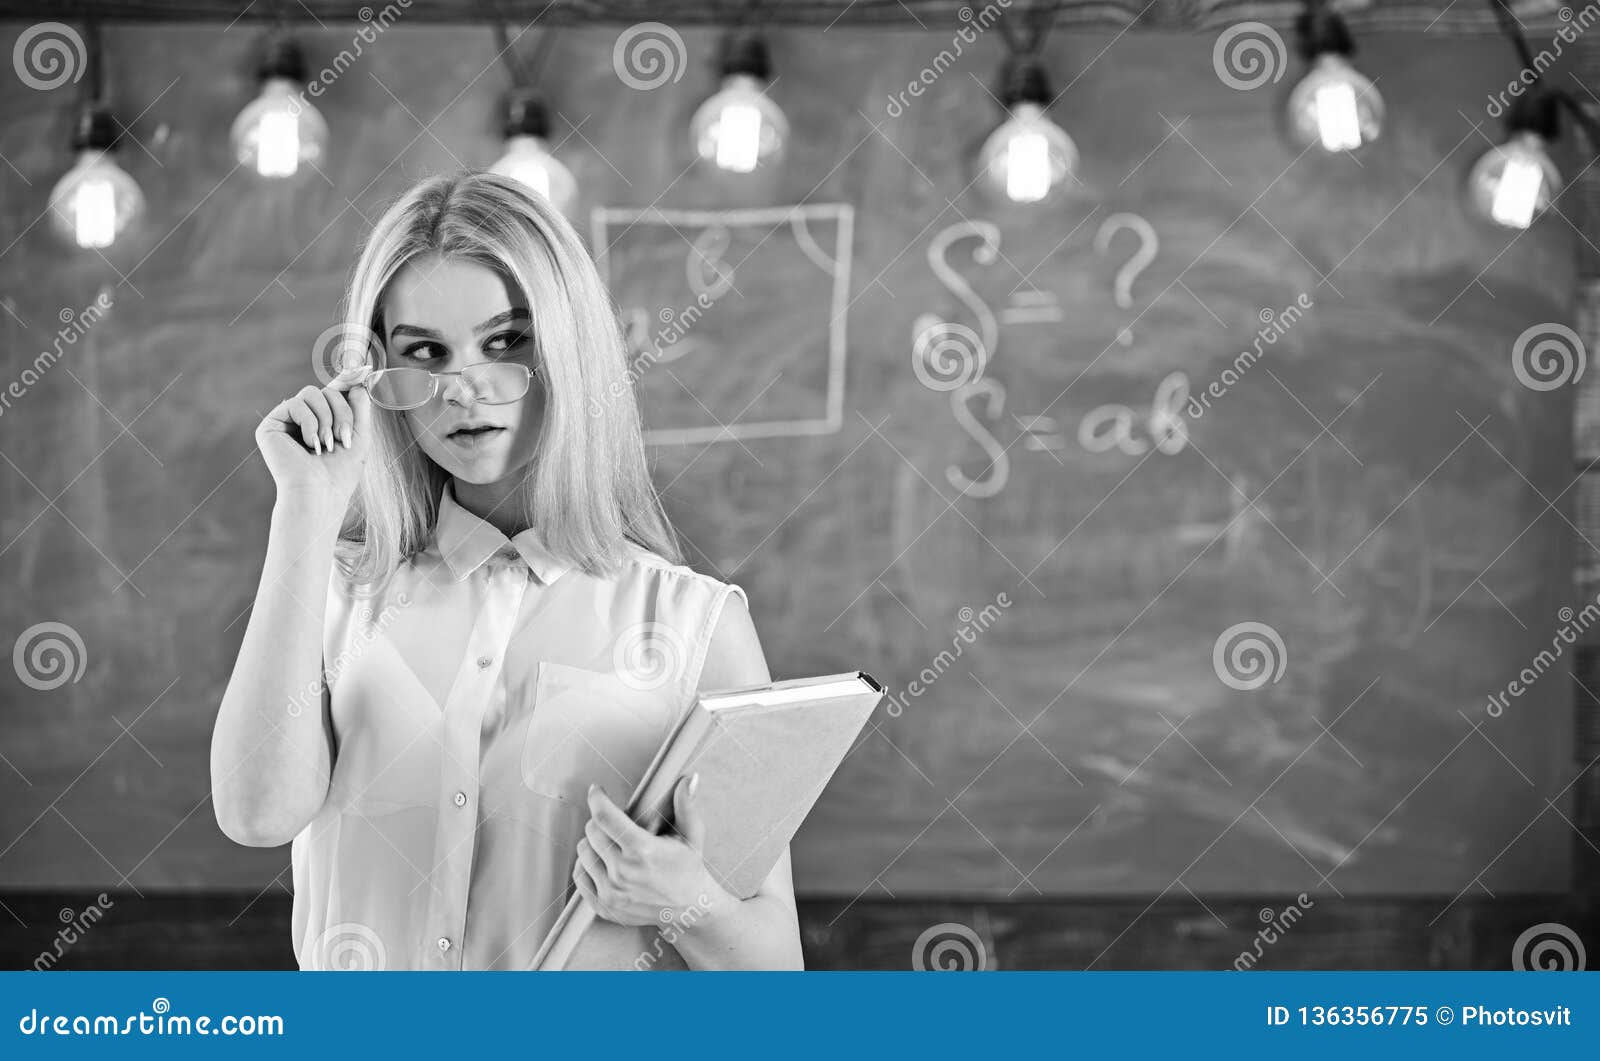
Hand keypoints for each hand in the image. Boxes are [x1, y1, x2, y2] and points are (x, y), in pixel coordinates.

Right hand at [255, 366, 373, 506]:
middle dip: (342, 412)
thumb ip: (360, 407)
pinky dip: (309, 422)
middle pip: (326, 390)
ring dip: (326, 418)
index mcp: (322, 422)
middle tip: (343, 439)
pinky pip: (295, 403)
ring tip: (326, 445)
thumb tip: (358, 378)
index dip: (347, 379)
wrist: (319, 493)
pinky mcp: (270, 426)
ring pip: (311, 393)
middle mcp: (302, 420)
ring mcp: (286, 422)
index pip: (334, 393)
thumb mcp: (359, 436)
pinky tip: (309, 444)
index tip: (364, 369)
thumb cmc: (340, 472)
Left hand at [572, 774, 732, 927]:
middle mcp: (624, 873)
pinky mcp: (604, 907)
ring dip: (593, 843)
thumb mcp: (692, 835)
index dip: (597, 798)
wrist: (689, 910)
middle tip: (614, 823)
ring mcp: (612, 893)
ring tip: (610, 843)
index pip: (605, 817)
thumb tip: (689, 778)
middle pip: (591, 832)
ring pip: (583, 852)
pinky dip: (587, 864)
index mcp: (644, 851)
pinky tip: (602, 860)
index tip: (597, 790)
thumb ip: (686, 805)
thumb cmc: (689, 868)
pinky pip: (580, 875)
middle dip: (600, 821)